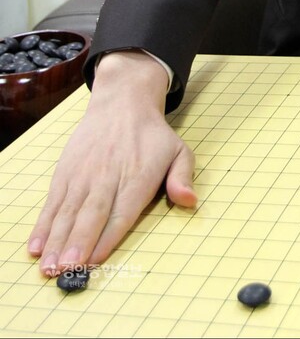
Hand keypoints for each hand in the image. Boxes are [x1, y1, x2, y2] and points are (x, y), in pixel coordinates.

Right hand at [27, 51, 196, 275]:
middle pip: (91, 214)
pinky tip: (36, 246)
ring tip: (49, 267)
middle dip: (77, 243)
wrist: (122, 103)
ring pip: (68, 211)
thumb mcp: (178, 151)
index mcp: (136, 177)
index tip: (95, 259)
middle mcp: (107, 177)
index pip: (122, 211)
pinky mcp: (66, 172)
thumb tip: (190, 200)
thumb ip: (182, 177)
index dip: (107, 236)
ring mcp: (83, 175)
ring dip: (56, 240)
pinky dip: (43, 225)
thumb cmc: (151, 136)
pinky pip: (53, 202)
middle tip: (66, 269)